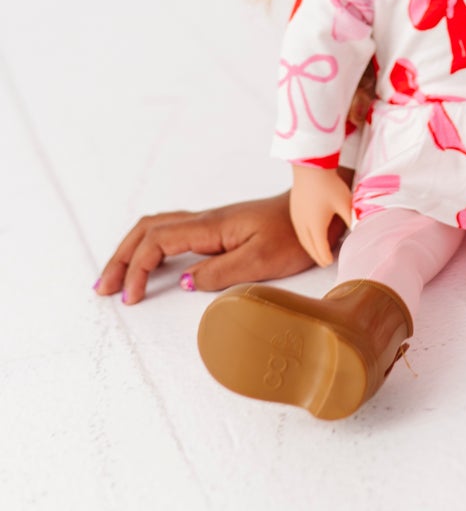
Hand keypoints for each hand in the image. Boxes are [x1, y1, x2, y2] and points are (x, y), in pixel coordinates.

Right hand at [95, 191, 322, 303]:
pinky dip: (149, 246)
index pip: (158, 241)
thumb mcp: (260, 261)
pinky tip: (146, 264)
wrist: (317, 212)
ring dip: (130, 250)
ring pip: (156, 228)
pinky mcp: (217, 230)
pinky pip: (171, 232)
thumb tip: (182, 281)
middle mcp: (205, 220)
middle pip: (147, 229)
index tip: (131, 298)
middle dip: (120, 257)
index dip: (137, 268)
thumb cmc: (294, 236)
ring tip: (113, 278)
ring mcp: (210, 223)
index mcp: (211, 226)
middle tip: (102, 288)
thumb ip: (219, 273)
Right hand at [290, 165, 354, 267]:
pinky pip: (299, 230)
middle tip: (325, 262)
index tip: (331, 262)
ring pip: (302, 239)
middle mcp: (303, 225)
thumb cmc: (328, 184)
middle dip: (317, 256)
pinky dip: (305, 238)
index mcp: (315, 227)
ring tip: (317, 251)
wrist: (311, 167)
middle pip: (310, 247)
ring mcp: (296, 217)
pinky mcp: (294, 208)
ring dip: (310, 247)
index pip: (320, 249)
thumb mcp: (345, 203)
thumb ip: (351, 219)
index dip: (326, 257)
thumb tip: (358, 230)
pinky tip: (309, 234)